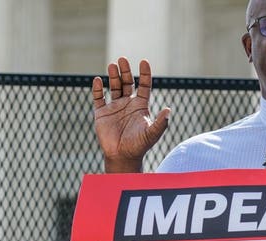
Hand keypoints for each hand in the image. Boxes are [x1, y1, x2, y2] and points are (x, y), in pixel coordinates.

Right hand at [92, 58, 170, 172]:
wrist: (123, 156)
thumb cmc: (139, 145)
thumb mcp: (152, 133)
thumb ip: (161, 122)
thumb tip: (168, 110)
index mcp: (141, 106)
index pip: (144, 85)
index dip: (144, 73)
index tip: (144, 61)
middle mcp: (128, 103)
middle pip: (128, 82)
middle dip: (125, 71)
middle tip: (123, 59)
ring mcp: (114, 107)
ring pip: (114, 87)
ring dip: (113, 76)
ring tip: (112, 65)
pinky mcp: (102, 113)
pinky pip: (98, 97)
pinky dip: (97, 89)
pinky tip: (98, 80)